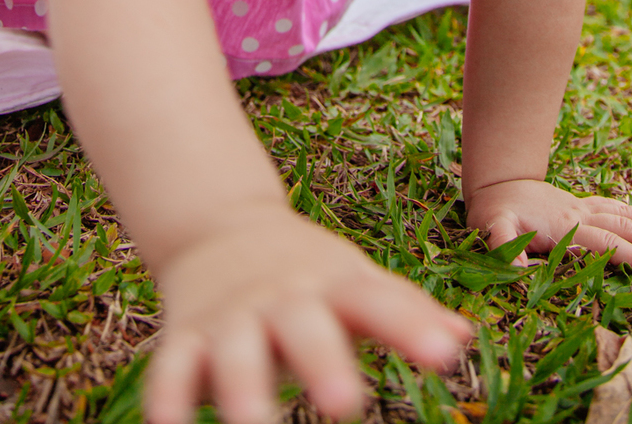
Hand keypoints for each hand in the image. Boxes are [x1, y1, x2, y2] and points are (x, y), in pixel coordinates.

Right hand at [145, 202, 469, 423]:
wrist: (218, 226)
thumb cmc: (307, 273)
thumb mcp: (354, 281)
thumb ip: (404, 312)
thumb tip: (463, 336)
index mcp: (331, 285)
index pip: (377, 302)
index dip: (412, 327)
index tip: (447, 357)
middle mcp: (282, 300)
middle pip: (304, 327)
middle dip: (323, 362)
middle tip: (347, 404)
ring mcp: (231, 318)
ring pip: (235, 351)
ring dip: (244, 389)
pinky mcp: (185, 337)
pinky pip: (172, 369)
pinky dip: (168, 399)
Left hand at [464, 179, 631, 279]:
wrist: (496, 181)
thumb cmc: (494, 210)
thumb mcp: (492, 227)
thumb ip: (503, 245)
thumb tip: (518, 267)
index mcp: (565, 225)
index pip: (606, 243)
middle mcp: (580, 214)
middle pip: (624, 228)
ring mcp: (584, 207)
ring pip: (626, 215)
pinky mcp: (584, 205)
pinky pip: (619, 208)